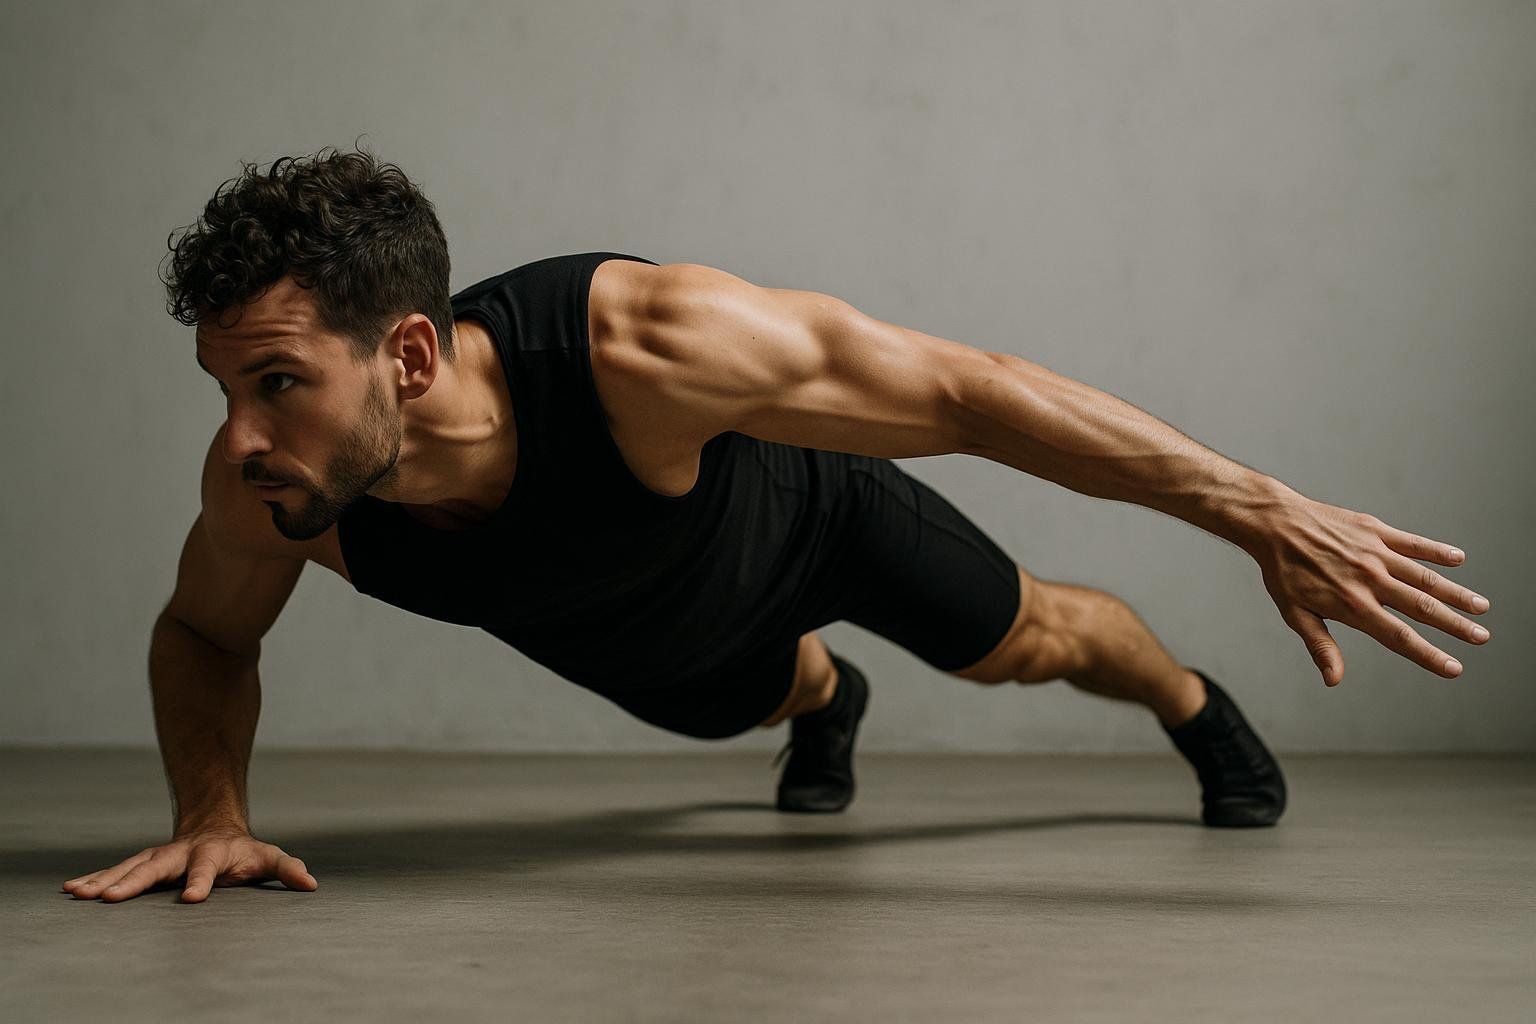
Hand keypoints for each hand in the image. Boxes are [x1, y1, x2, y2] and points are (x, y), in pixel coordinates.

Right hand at [61, 826, 317, 903]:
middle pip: (155, 866)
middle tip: (109, 899)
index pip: (206, 868)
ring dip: (105, 880)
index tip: (192, 898)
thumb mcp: (268, 858)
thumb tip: (311, 884)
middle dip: (133, 882)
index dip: (201, 881)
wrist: (215, 826)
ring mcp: (159, 856)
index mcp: (212, 853)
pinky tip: (73, 890)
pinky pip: (117, 871)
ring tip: (79, 894)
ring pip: (129, 867)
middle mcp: (181, 852)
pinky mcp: (143, 863)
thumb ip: (288, 869)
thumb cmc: (244, 852)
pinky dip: (96, 879)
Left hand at [1246, 493, 1490, 685]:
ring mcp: (1375, 553)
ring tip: (1481, 607)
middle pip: (1422, 608)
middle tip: (1482, 638)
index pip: (1399, 637)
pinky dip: (1436, 551)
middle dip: (1456, 625)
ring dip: (1456, 593)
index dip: (1429, 655)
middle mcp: (1370, 580)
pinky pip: (1413, 543)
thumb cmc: (1283, 572)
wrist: (1275, 524)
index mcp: (1352, 606)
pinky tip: (1458, 559)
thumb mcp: (1295, 614)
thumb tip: (1333, 679)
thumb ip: (1320, 645)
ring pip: (1425, 577)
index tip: (1454, 668)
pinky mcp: (1375, 531)